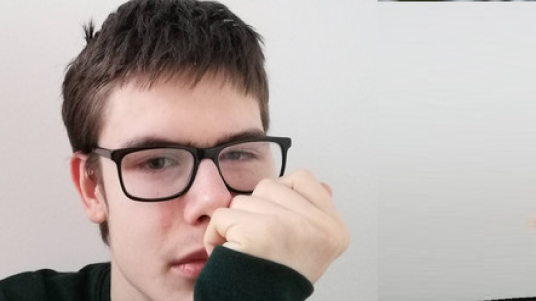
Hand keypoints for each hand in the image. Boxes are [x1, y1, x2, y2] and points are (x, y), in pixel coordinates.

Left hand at [204, 169, 349, 282]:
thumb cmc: (281, 280)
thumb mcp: (314, 247)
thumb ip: (316, 212)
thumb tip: (324, 186)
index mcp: (333, 228)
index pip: (303, 179)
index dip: (282, 194)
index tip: (277, 224)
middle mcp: (316, 225)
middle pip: (269, 186)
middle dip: (256, 211)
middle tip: (262, 244)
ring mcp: (288, 226)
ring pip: (244, 199)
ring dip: (236, 223)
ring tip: (248, 251)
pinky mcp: (257, 232)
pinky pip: (222, 215)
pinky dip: (216, 234)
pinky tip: (229, 253)